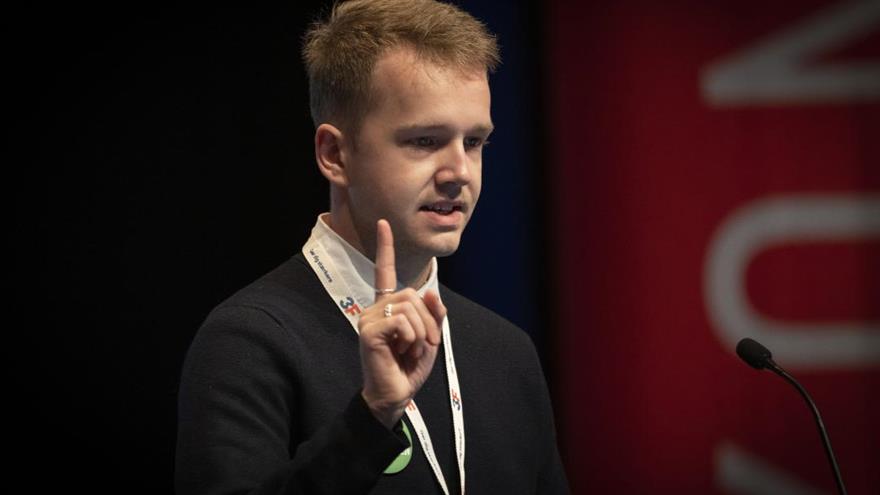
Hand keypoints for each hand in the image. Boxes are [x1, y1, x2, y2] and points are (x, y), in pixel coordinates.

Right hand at [359, 219, 445, 428]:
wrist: (394, 396)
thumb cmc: (408, 368)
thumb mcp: (429, 338)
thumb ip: (433, 314)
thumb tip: (431, 293)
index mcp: (388, 308)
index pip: (386, 271)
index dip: (385, 247)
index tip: (383, 223)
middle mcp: (375, 308)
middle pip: (413, 294)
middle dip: (428, 320)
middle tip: (424, 344)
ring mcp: (369, 318)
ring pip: (409, 306)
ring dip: (421, 332)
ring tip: (411, 351)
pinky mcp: (368, 331)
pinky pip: (401, 321)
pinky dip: (412, 338)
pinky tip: (402, 352)